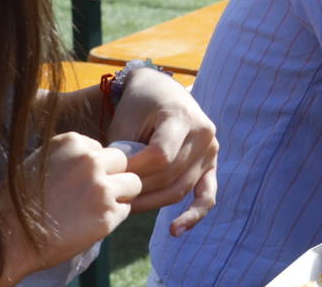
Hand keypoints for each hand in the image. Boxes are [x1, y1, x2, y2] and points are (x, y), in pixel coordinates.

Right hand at [2, 134, 139, 279]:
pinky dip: (112, 217)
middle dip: (113, 176)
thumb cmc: (19, 203)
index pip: (102, 149)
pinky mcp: (108, 214)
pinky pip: (125, 209)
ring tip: (94, 209)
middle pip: (123, 161)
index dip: (95, 167)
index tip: (77, 182)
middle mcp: (90, 160)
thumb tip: (98, 157)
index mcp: (72, 143)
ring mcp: (101, 187)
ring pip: (133, 184)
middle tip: (93, 195)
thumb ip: (71, 157)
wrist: (6, 238)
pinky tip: (89, 223)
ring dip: (120, 196)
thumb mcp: (42, 163)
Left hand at [106, 68, 218, 235]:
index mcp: (183, 118)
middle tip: (111, 196)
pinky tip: (176, 230)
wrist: (159, 92)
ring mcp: (211, 151)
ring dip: (152, 202)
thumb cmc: (136, 107)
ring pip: (180, 189)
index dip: (134, 170)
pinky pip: (207, 194)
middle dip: (138, 189)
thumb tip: (116, 188)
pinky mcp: (211, 164)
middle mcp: (204, 135)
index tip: (110, 173)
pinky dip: (194, 214)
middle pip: (169, 176)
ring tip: (126, 207)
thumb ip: (124, 154)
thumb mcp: (125, 122)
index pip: (160, 156)